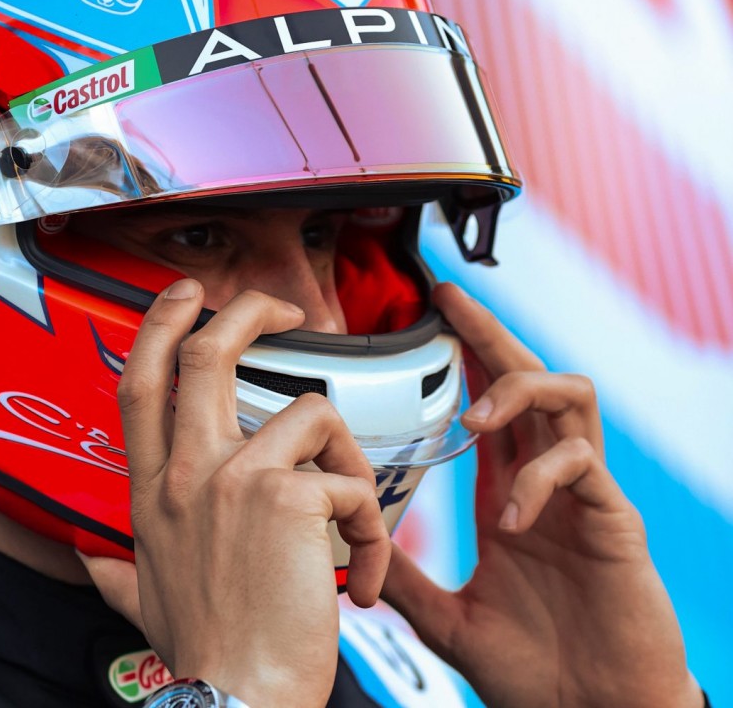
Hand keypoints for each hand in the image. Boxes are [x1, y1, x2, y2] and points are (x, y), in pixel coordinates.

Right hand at [82, 278, 390, 707]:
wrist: (236, 704)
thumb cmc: (205, 652)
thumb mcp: (144, 600)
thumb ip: (115, 573)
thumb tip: (87, 564)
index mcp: (154, 492)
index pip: (139, 384)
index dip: (160, 325)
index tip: (185, 296)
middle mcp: (187, 475)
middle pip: (207, 354)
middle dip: (247, 310)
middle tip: (282, 309)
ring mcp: (234, 480)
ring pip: (311, 413)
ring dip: (348, 460)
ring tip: (354, 522)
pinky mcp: (288, 498)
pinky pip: (351, 482)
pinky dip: (371, 524)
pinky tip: (364, 573)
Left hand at [381, 283, 700, 707]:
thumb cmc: (532, 671)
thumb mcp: (448, 616)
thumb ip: (408, 576)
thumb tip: (356, 545)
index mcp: (507, 489)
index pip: (489, 400)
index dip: (467, 353)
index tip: (433, 314)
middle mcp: (545, 479)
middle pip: (528, 375)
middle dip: (490, 332)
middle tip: (450, 299)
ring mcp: (584, 495)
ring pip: (569, 395)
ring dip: (517, 393)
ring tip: (475, 420)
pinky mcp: (615, 522)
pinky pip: (582, 464)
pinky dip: (540, 478)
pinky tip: (511, 520)